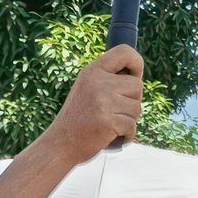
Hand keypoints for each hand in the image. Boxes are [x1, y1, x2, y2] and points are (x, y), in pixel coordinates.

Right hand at [46, 48, 144, 163]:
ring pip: (137, 108)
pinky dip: (127, 135)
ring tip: (112, 126)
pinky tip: (115, 138)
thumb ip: (107, 79)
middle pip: (137, 85)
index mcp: (93, 71)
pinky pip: (132, 126)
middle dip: (133, 101)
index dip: (136, 64)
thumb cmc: (77, 120)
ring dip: (129, 120)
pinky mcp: (109, 121)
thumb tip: (137, 76)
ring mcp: (104, 102)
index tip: (135, 77)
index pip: (124, 52)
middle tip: (118, 112)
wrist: (60, 145)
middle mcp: (98, 83)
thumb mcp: (87, 89)